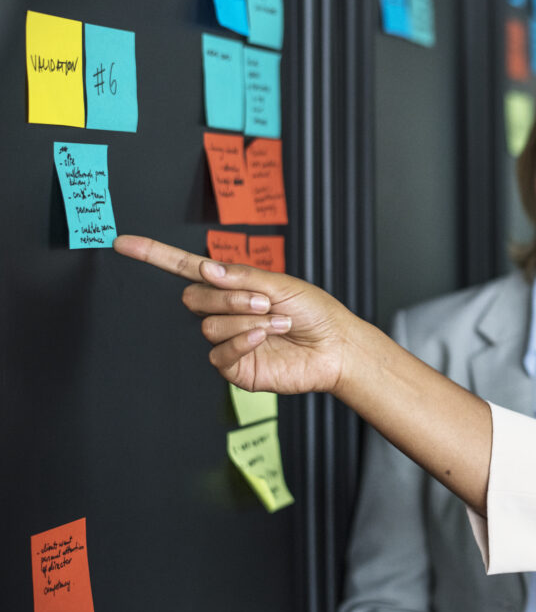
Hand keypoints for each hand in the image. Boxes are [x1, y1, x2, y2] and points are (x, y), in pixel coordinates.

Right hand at [114, 234, 352, 395]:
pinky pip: (219, 353)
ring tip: (277, 321)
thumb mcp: (281, 284)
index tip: (124, 243)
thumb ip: (242, 277)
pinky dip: (243, 341)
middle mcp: (224, 313)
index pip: (186, 270)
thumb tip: (205, 270)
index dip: (155, 256)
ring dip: (245, 320)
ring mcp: (227, 341)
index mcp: (233, 287)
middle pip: (193, 299)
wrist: (335, 346)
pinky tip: (265, 337)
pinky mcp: (235, 368)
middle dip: (227, 297)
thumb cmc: (314, 312)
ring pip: (208, 326)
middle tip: (263, 301)